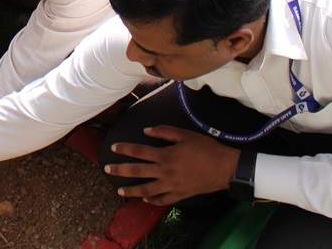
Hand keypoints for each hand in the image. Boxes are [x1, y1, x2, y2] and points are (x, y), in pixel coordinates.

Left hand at [104, 126, 239, 206]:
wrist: (224, 168)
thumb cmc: (206, 148)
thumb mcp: (185, 134)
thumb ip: (164, 132)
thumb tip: (146, 131)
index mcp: (165, 155)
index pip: (139, 152)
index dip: (125, 149)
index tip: (114, 148)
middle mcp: (165, 172)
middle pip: (137, 172)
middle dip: (120, 170)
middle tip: (107, 169)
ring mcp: (172, 186)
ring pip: (147, 190)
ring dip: (132, 191)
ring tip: (120, 191)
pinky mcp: (180, 195)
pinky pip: (163, 200)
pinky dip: (153, 201)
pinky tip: (145, 200)